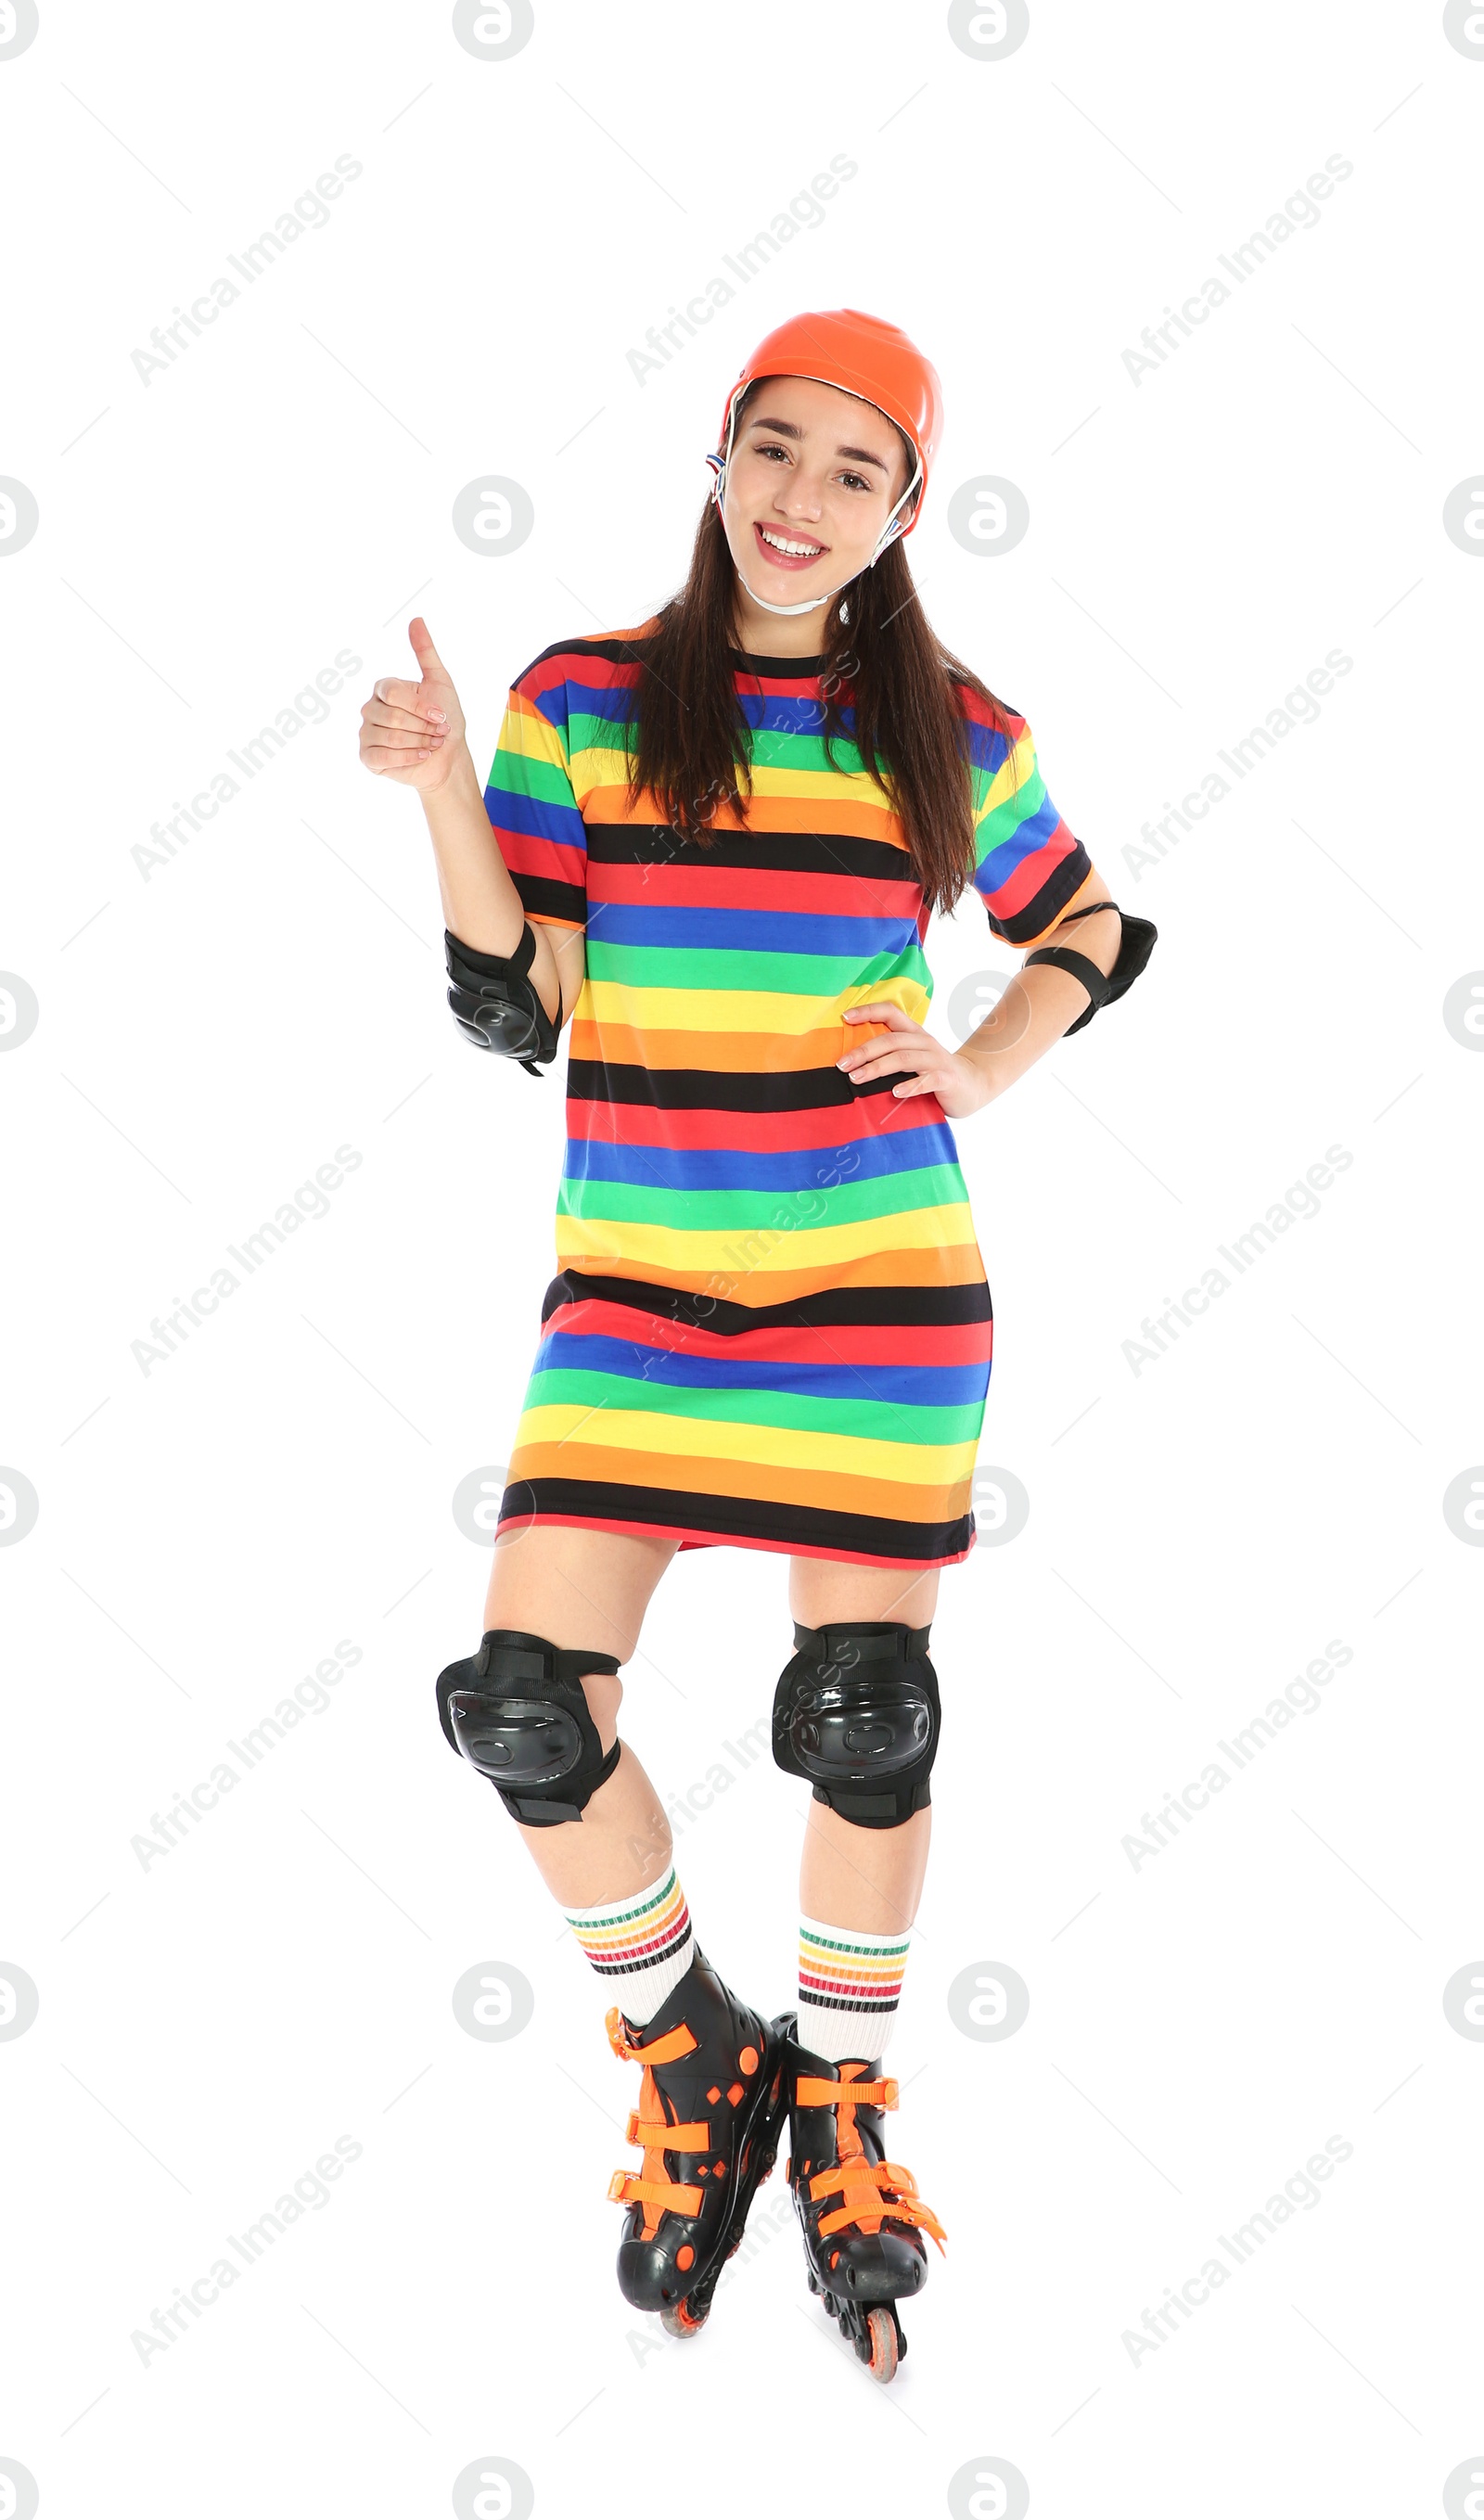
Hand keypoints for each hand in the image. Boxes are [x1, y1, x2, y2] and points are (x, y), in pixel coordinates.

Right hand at [358, 616, 469, 792]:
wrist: (449, 758)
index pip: (393, 692)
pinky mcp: (368, 757)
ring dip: (420, 742)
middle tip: (438, 732)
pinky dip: (408, 758)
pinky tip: (422, 756)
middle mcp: (370, 709)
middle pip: (393, 717)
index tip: (441, 715)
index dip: (420, 706)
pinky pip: (382, 757)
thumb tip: (416, 619)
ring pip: (391, 737)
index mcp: (384, 689)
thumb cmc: (445, 721)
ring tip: (431, 743)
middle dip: (424, 727)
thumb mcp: (440, 682)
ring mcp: (366, 733)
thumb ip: (425, 652)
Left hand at [836, 1000, 993, 1120]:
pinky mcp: (947, 1079)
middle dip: (863, 1051)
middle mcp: (925, 1042)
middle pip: (891, 1040)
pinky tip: (895, 1092)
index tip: (844, 1017)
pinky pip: (927, 1080)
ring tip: (856, 1078)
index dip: (868, 1011)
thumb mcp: (912, 1058)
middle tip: (842, 1065)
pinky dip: (910, 1086)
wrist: (974, 1085)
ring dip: (878, 1067)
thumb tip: (850, 1062)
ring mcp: (937, 1060)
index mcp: (914, 1033)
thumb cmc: (933, 1073)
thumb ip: (889, 1056)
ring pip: (904, 1058)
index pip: (890, 1012)